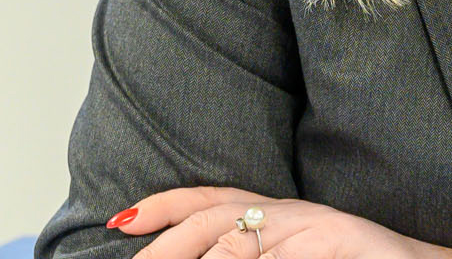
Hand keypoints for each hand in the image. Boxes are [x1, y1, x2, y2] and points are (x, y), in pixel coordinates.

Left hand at [110, 186, 451, 258]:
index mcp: (283, 211)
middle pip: (214, 219)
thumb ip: (259, 250)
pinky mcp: (330, 244)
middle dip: (167, 245)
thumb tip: (213, 255)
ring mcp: (312, 229)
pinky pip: (275, 256)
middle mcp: (293, 213)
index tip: (122, 220)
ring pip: (236, 245)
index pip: (214, 199)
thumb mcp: (302, 252)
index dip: (165, 206)